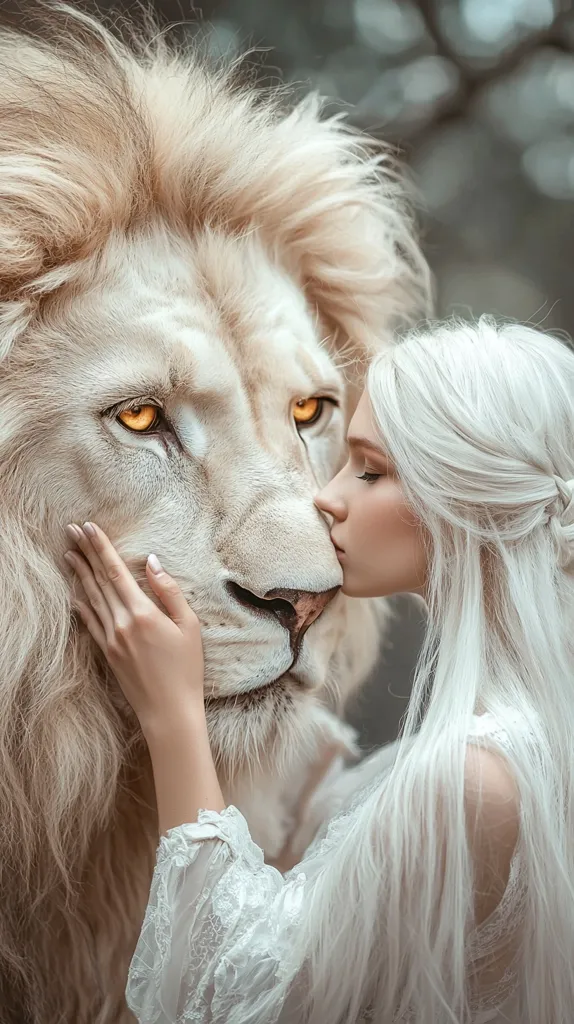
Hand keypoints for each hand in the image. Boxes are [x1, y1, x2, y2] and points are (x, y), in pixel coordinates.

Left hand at [64, 522, 204, 735]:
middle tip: (70, 530)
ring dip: (79, 574)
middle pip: (99, 580)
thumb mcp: (189, 626)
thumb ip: (169, 592)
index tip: (89, 527)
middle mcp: (121, 623)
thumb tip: (152, 562)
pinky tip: (74, 593)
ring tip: (68, 554)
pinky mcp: (108, 653)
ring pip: (91, 598)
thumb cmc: (186, 669)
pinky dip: (81, 604)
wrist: (168, 711)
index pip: (116, 572)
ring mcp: (111, 639)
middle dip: (84, 552)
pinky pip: (90, 622)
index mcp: (143, 613)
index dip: (101, 547)